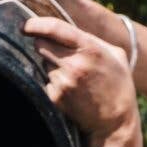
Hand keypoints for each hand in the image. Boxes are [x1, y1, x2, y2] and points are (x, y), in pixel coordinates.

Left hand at [25, 17, 139, 138]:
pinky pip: (46, 81)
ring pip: (43, 63)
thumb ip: (92, 39)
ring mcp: (63, 82)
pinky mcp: (56, 97)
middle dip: (43, 44)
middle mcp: (74, 64)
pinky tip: (71, 89)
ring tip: (73, 76)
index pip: (54, 28)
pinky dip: (54, 82)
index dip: (35, 24)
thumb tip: (66, 31)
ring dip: (52, 65)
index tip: (27, 25)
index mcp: (89, 48)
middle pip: (41, 44)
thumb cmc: (119, 85)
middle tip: (54, 51)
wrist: (116, 122)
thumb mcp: (115, 55)